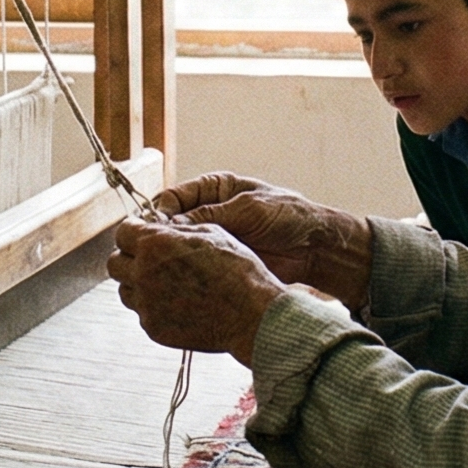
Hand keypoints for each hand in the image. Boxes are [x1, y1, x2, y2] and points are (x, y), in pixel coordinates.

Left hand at [107, 217, 285, 356]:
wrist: (251, 315)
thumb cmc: (238, 270)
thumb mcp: (210, 233)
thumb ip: (177, 228)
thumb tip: (159, 226)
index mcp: (155, 244)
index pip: (123, 232)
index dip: (134, 232)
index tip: (142, 235)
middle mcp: (143, 273)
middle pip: (115, 263)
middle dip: (129, 258)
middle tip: (149, 259)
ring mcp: (146, 304)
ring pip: (125, 290)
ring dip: (137, 283)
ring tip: (164, 283)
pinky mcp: (153, 328)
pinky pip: (142, 312)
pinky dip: (153, 306)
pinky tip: (177, 303)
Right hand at [155, 172, 373, 307]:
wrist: (315, 246)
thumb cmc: (287, 215)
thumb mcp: (247, 209)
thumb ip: (210, 215)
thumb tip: (170, 226)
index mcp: (213, 190)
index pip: (173, 198)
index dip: (160, 212)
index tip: (153, 227)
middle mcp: (208, 212)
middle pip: (170, 223)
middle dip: (160, 236)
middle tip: (152, 250)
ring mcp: (212, 238)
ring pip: (179, 247)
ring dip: (170, 255)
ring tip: (162, 266)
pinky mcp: (219, 261)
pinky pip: (194, 265)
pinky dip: (185, 271)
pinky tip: (178, 278)